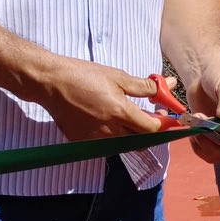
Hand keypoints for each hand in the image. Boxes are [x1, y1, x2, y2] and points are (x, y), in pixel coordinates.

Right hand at [31, 56, 165, 140]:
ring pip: (123, 144)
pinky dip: (112, 136)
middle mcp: (109, 131)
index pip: (152, 129)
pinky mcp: (81, 142)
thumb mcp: (119, 77)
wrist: (50, 83)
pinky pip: (104, 145)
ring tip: (127, 115)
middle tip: (151, 115)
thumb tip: (169, 85)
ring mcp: (94, 139)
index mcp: (120, 113)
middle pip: (140, 141)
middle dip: (149, 131)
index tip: (165, 116)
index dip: (163, 124)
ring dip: (131, 134)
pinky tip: (108, 120)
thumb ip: (146, 86)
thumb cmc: (83, 76)